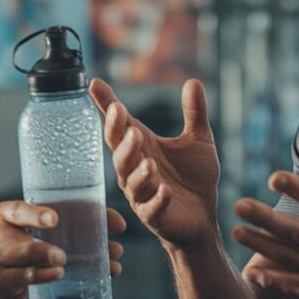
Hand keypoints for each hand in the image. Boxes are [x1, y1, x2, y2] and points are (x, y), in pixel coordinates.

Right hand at [0, 200, 127, 298]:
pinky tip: (59, 276)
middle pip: (24, 244)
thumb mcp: (19, 227)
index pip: (18, 211)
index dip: (36, 215)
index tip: (55, 219)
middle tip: (64, 254)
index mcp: (6, 216)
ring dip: (48, 267)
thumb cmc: (9, 247)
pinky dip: (43, 278)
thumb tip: (114, 223)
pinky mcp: (1, 285)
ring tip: (64, 265)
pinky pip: (23, 281)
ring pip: (25, 266)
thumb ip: (52, 222)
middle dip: (46, 250)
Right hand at [90, 77, 219, 249]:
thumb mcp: (198, 140)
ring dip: (138, 170)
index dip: (107, 104)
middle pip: (120, 152)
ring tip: (148, 161)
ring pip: (132, 181)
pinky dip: (158, 199)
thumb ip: (194, 112)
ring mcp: (143, 194)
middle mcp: (135, 169)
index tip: (95, 83)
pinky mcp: (156, 216)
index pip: (120, 124)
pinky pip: (152, 208)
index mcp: (142, 147)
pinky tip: (165, 190)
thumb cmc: (193, 177)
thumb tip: (193, 81)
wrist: (202, 217)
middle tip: (125, 119)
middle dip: (121, 137)